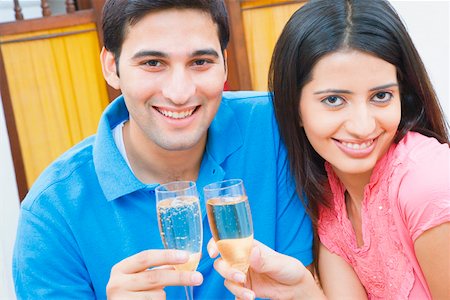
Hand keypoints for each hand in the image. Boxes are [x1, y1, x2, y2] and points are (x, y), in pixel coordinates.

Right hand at [106, 249, 202, 298]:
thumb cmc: (134, 291)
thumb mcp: (142, 276)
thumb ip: (162, 266)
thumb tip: (192, 257)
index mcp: (121, 268)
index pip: (146, 257)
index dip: (167, 255)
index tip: (186, 256)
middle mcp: (116, 283)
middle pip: (154, 277)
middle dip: (179, 277)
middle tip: (198, 277)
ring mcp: (120, 299)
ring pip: (156, 295)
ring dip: (163, 294)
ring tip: (157, 295)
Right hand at [208, 239, 324, 299]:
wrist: (295, 288)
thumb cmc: (289, 268)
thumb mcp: (279, 263)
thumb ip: (264, 260)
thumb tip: (253, 252)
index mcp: (248, 247)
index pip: (227, 241)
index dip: (215, 244)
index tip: (213, 253)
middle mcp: (242, 259)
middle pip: (222, 262)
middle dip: (227, 271)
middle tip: (241, 278)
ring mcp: (242, 274)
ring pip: (227, 279)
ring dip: (236, 287)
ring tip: (251, 294)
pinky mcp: (244, 288)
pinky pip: (235, 292)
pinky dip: (239, 296)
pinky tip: (250, 298)